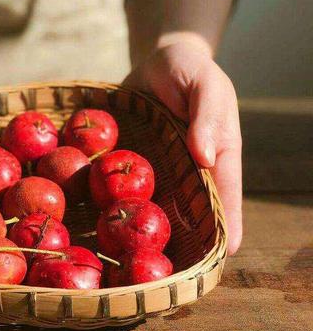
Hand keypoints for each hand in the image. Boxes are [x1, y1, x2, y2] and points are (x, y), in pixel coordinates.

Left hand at [123, 42, 241, 254]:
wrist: (156, 60)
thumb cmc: (189, 69)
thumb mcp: (204, 84)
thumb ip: (207, 116)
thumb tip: (203, 156)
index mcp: (217, 153)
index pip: (225, 194)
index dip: (226, 224)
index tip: (225, 255)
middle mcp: (189, 168)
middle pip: (192, 210)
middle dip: (187, 239)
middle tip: (177, 271)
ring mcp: (161, 168)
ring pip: (158, 204)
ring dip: (149, 228)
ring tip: (139, 260)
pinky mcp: (134, 161)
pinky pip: (126, 185)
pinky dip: (118, 202)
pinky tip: (104, 223)